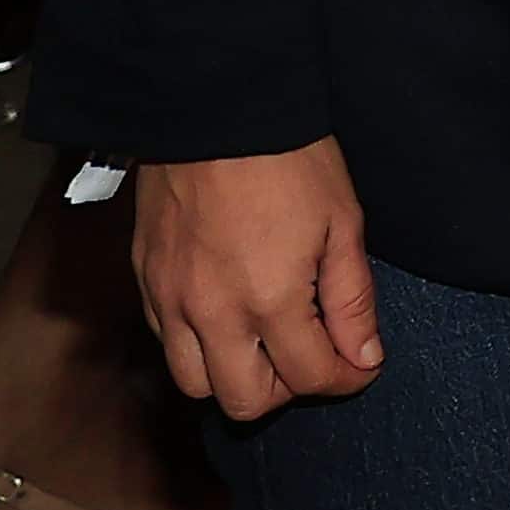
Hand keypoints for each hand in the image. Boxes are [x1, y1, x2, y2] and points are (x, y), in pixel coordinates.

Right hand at [130, 140, 382, 417]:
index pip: (309, 378)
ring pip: (195, 384)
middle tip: (311, 354)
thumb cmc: (289, 158)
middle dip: (286, 390)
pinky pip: (166, 343)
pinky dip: (197, 346)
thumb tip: (363, 357)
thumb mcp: (342, 222)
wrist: (216, 107)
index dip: (345, 379)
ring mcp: (170, 299)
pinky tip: (226, 315)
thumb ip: (351, 299)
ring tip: (265, 341)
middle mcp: (212, 312)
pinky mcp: (145, 280)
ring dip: (233, 376)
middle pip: (244, 403)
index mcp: (269, 299)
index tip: (360, 363)